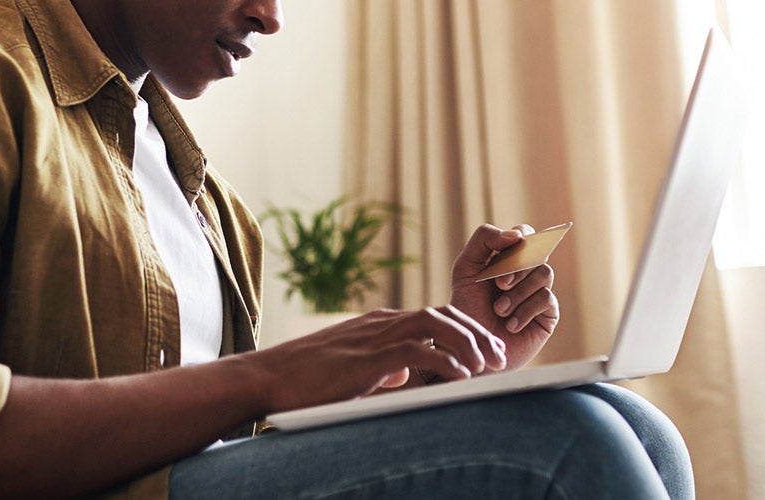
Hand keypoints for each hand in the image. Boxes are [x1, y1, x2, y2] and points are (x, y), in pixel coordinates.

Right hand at [236, 306, 505, 412]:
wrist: (267, 377)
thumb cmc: (302, 379)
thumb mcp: (350, 370)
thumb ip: (379, 368)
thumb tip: (404, 375)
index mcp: (377, 324)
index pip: (432, 316)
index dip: (464, 330)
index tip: (485, 352)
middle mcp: (380, 323)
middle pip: (442, 314)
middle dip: (476, 333)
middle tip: (497, 357)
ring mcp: (374, 337)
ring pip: (435, 325)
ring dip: (467, 343)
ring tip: (487, 366)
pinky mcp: (368, 358)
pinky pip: (418, 351)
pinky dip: (445, 361)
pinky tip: (461, 377)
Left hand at [449, 224, 559, 371]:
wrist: (471, 348)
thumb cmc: (467, 308)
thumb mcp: (465, 269)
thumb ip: (484, 241)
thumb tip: (516, 235)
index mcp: (508, 258)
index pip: (525, 234)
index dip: (521, 236)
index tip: (508, 248)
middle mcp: (527, 272)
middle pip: (537, 252)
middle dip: (517, 267)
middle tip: (499, 284)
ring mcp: (539, 292)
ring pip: (544, 273)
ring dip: (519, 291)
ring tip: (499, 310)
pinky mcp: (548, 313)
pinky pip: (546, 298)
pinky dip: (525, 310)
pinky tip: (510, 325)